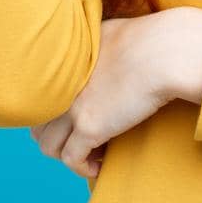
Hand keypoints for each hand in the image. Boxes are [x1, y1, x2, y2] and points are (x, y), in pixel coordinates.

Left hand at [29, 13, 175, 178]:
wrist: (164, 53)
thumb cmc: (150, 40)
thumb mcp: (110, 33)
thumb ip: (96, 47)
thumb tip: (104, 52)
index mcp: (64, 64)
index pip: (42, 100)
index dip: (56, 117)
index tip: (78, 123)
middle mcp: (61, 86)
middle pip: (38, 125)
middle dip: (57, 139)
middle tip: (82, 142)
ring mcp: (72, 107)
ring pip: (49, 146)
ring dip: (67, 156)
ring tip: (93, 155)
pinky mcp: (89, 127)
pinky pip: (72, 160)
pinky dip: (83, 168)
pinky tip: (99, 166)